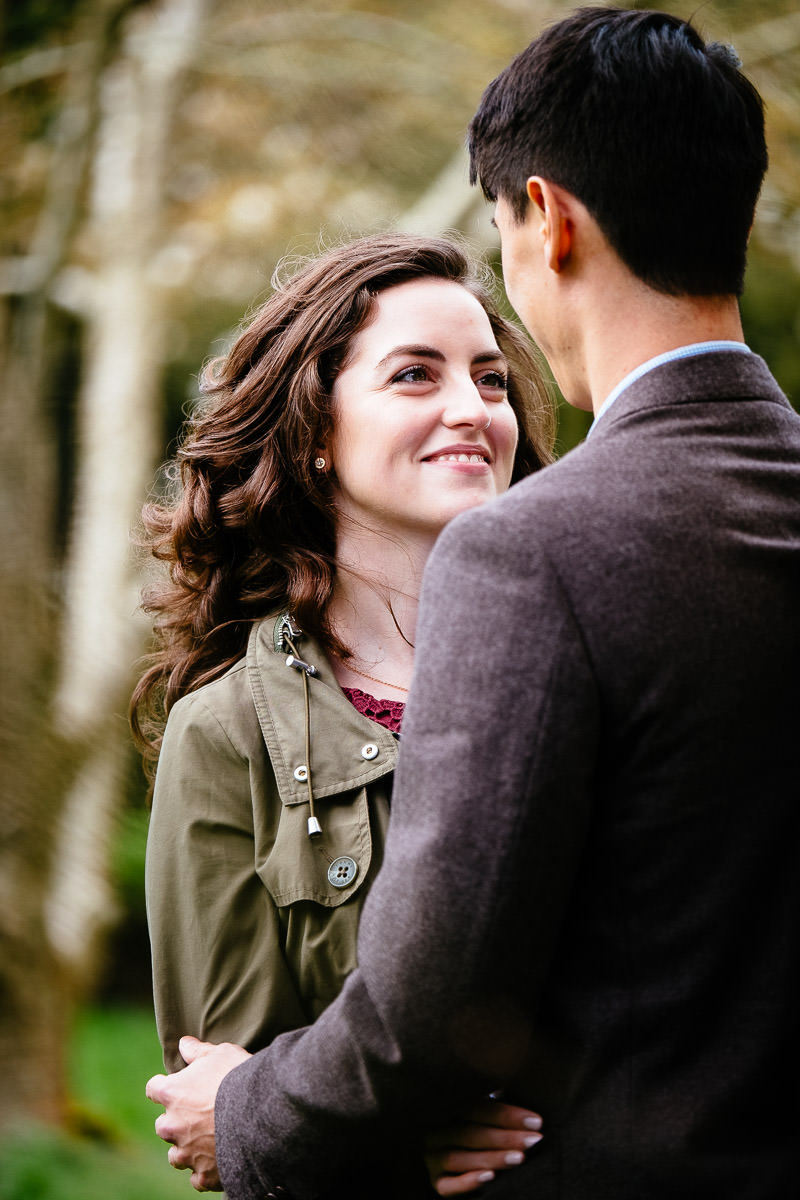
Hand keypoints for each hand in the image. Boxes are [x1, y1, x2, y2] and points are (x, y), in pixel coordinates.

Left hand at [145, 1035, 250, 1191]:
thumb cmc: (238, 1078)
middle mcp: (171, 1125)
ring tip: (208, 1139)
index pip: (154, 1089)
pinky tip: (218, 1159)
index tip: (179, 1086)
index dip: (166, 1087)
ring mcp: (186, 1153)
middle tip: (201, 1113)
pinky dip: (204, 1170)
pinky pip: (196, 1178)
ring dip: (187, 1147)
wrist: (261, 1113)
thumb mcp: (220, 1053)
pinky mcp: (203, 1175)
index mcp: (171, 1094)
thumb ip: (198, 1051)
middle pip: (163, 1125)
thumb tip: (183, 1044)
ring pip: (176, 1154)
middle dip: (178, 1120)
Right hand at [424, 1097, 542, 1195]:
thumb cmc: (476, 1142)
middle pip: (469, 1133)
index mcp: (448, 1112)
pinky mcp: (436, 1184)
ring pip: (458, 1157)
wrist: (455, 1171)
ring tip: (519, 1158)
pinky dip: (468, 1181)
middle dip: (504, 1137)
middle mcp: (436, 1133)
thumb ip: (494, 1112)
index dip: (506, 1114)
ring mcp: (432, 1159)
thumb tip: (519, 1095)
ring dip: (491, 1157)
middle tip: (534, 1140)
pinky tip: (490, 1177)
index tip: (536, 1121)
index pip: (475, 1108)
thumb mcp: (481, 1123)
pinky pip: (448, 1185)